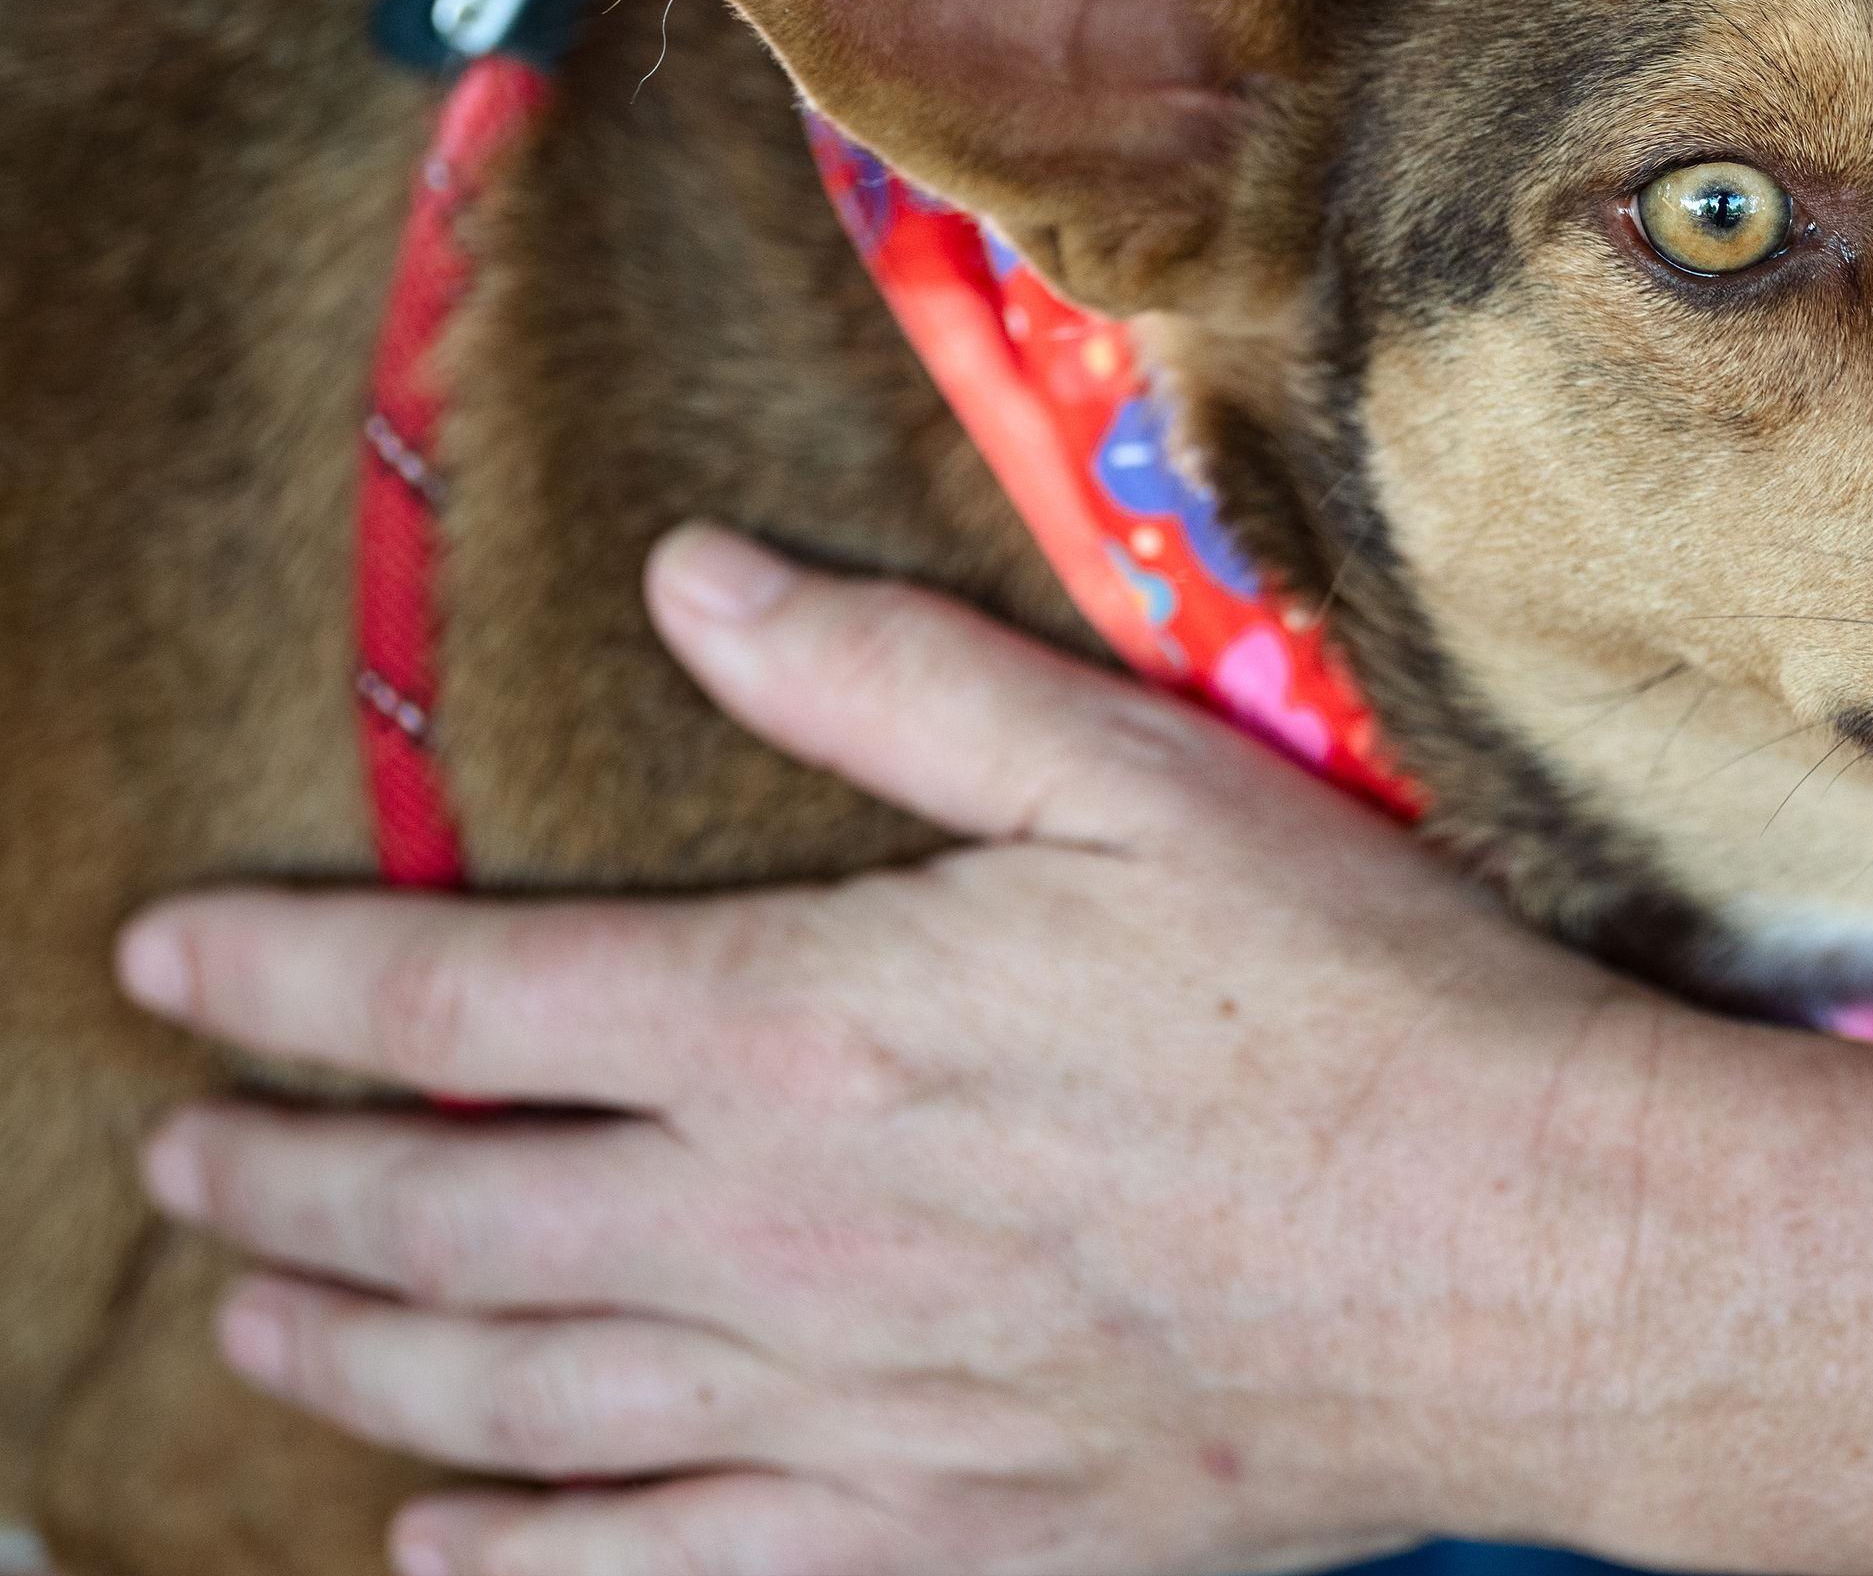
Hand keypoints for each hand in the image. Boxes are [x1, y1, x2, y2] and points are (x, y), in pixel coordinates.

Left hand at [119, 526, 1699, 1575]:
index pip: (456, 1005)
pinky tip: (440, 1558)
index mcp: (804, 1032)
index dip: (283, 978)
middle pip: (439, 1224)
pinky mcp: (930, 1533)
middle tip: (181, 1154)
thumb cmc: (1346, 1005)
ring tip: (258, 1313)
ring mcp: (838, 1407)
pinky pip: (659, 1575)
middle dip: (275, 1182)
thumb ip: (890, 686)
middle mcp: (772, 1238)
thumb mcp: (1132, 782)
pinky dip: (518, 1571)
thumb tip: (694, 582)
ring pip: (508, 1406)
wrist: (1520, 1260)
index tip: (165, 962)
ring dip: (352, 1357)